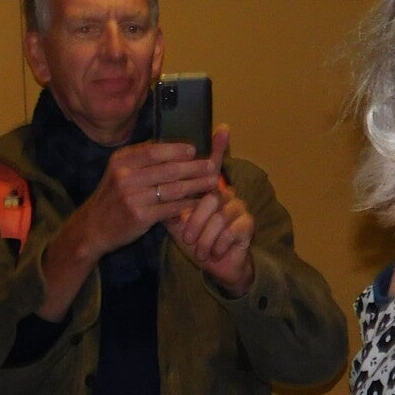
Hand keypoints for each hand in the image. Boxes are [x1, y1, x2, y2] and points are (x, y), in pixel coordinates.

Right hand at [76, 136, 224, 255]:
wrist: (94, 226)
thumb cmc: (114, 197)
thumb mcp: (120, 172)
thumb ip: (141, 159)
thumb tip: (173, 146)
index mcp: (121, 161)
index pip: (153, 151)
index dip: (176, 150)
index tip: (195, 150)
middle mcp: (125, 176)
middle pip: (168, 169)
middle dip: (194, 168)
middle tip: (213, 166)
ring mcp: (133, 197)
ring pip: (173, 189)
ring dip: (197, 185)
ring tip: (213, 182)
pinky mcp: (140, 216)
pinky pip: (172, 208)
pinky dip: (189, 204)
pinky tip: (201, 202)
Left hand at [165, 126, 256, 293]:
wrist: (218, 266)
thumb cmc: (195, 240)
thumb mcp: (175, 218)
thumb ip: (166, 197)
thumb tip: (146, 178)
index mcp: (212, 190)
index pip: (213, 165)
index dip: (219, 147)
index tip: (223, 128)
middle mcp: (229, 195)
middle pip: (210, 197)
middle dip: (196, 222)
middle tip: (188, 238)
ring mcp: (241, 209)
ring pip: (218, 217)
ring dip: (205, 237)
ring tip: (198, 250)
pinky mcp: (249, 225)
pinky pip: (229, 231)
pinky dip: (217, 245)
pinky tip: (212, 253)